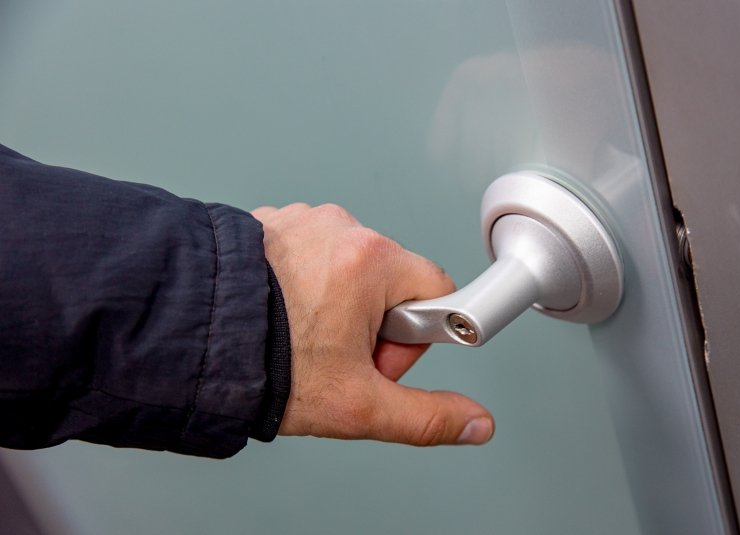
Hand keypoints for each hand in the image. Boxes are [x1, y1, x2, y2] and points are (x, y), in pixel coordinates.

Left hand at [251, 204, 493, 445]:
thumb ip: (426, 416)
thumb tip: (473, 422)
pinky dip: (304, 283)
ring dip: (338, 303)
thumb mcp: (358, 405)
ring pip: (351, 269)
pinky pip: (312, 254)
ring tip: (298, 335)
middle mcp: (341, 228)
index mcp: (373, 260)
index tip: (377, 354)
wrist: (188, 340)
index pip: (437, 291)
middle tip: (333, 355)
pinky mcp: (273, 222)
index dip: (413, 338)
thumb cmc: (265, 367)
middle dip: (373, 324)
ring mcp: (304, 220)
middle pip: (394, 282)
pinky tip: (280, 314)